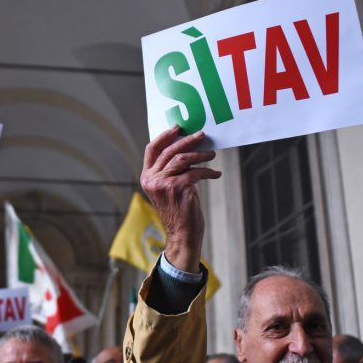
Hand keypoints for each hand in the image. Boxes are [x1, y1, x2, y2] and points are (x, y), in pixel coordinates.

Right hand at [140, 127, 220, 272]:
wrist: (182, 234)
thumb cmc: (178, 211)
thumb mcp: (168, 188)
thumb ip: (170, 170)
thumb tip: (185, 149)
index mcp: (147, 177)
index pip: (152, 149)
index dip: (164, 136)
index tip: (178, 128)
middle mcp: (152, 179)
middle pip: (170, 150)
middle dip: (188, 141)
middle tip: (202, 135)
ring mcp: (164, 183)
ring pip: (183, 158)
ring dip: (201, 154)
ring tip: (212, 155)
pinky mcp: (178, 187)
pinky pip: (195, 172)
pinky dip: (208, 172)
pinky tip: (215, 174)